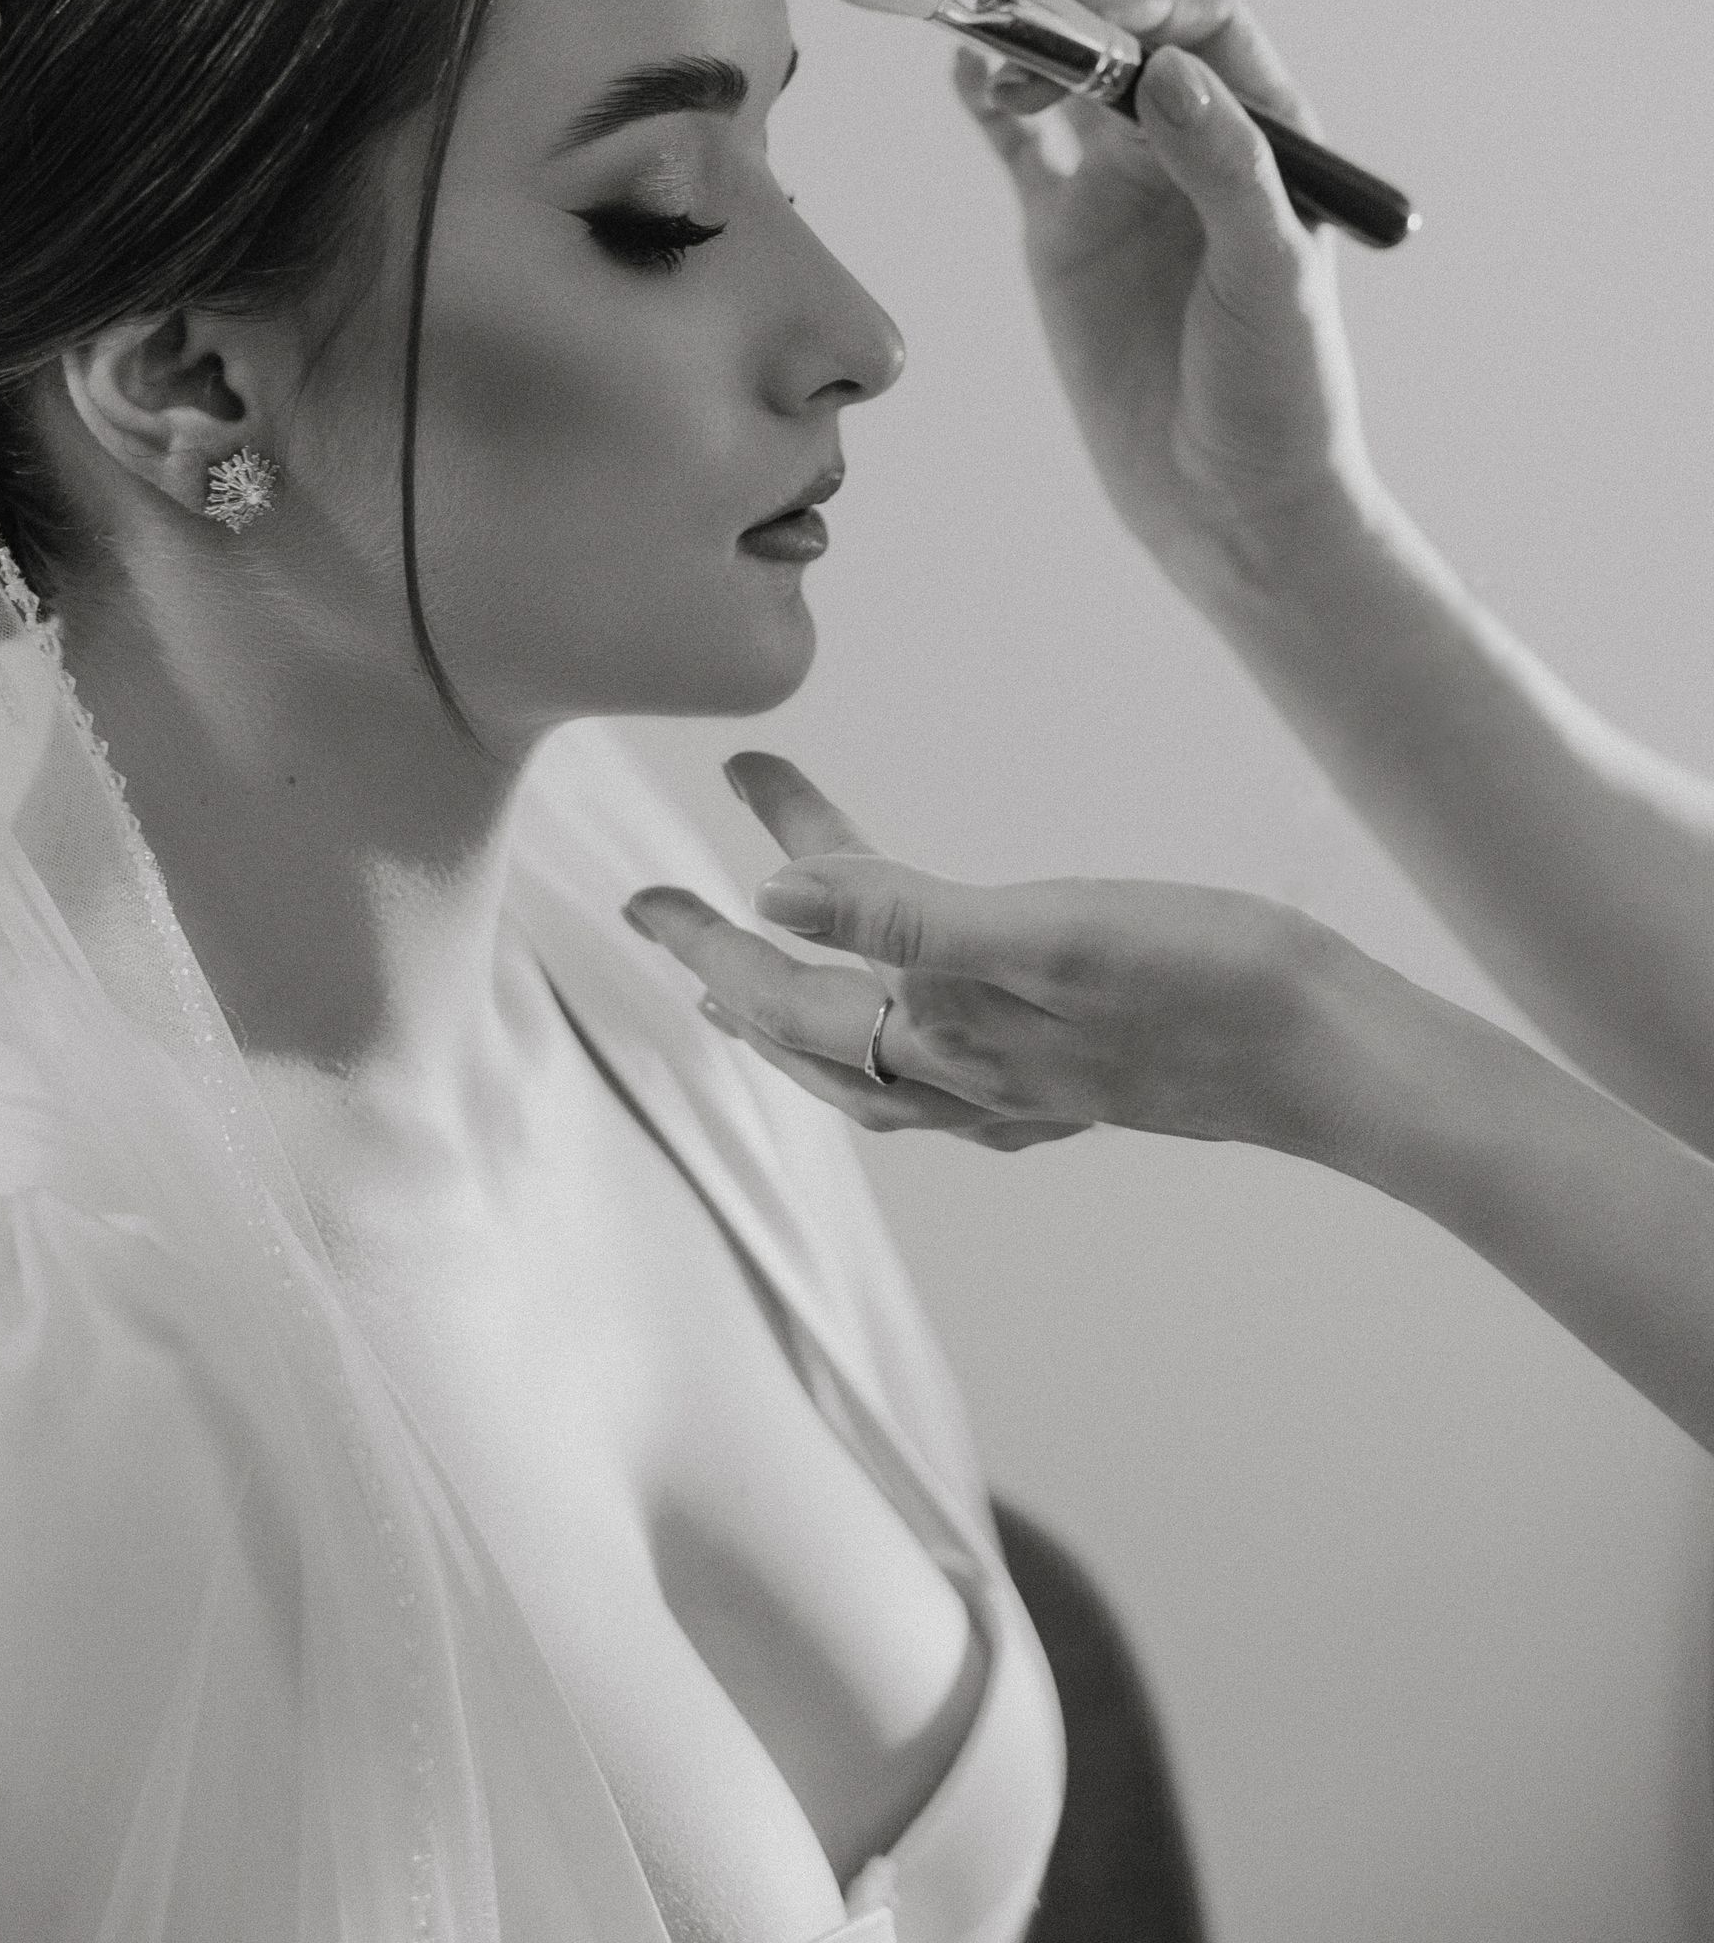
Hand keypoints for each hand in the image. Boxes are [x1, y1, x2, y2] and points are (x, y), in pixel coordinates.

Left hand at [624, 752, 1386, 1162]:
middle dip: (732, 968)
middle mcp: (972, 1079)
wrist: (1341, 1055)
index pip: (789, 989)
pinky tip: (917, 1011)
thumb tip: (773, 899)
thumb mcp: (1051, 929)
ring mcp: (1025, 1087)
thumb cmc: (1209, 982)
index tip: (642, 895)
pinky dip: (891, 1021)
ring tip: (757, 960)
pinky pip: (941, 1060)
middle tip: (665, 910)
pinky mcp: (1077, 1072)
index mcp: (950, 1037)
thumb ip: (908, 915)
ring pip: (869, 1057)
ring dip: (799, 1005)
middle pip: (811, 1032)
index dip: (712, 935)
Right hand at [956, 0, 1382, 593]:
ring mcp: (1124, 185)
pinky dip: (989, 105)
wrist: (1229, 505)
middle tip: (1022, 29)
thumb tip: (1166, 71)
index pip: (1209, 26)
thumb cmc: (1280, 395)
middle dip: (1074, 19)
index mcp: (1267, 136)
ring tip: (992, 59)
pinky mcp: (1065, 232)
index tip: (1099, 17)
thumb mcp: (1269, 277)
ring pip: (1067, 81)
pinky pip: (1022, 146)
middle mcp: (1193, 145)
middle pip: (1126, 39)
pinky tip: (966, 75)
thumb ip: (1225, 169)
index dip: (1153, 2)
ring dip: (1028, 52)